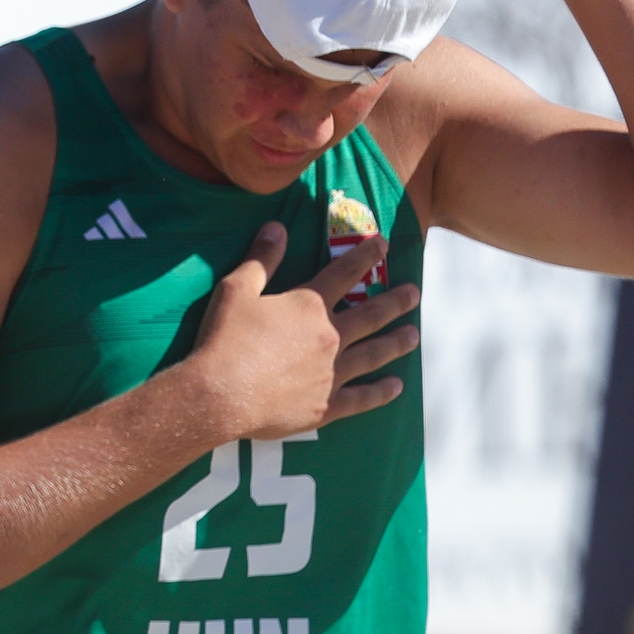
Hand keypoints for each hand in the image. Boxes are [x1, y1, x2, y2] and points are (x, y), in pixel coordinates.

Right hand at [182, 225, 419, 443]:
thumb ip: (261, 259)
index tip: (384, 244)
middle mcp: (330, 336)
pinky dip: (380, 392)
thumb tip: (276, 227)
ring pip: (373, 354)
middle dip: (395, 302)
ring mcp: (332, 372)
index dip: (366, 255)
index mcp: (309, 306)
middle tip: (414, 295)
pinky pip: (361, 398)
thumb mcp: (235, 290)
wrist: (220, 395)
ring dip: (395, 343)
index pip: (345, 272)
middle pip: (371, 314)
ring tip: (413, 336)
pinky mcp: (326, 405)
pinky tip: (396, 386)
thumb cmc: (224, 341)